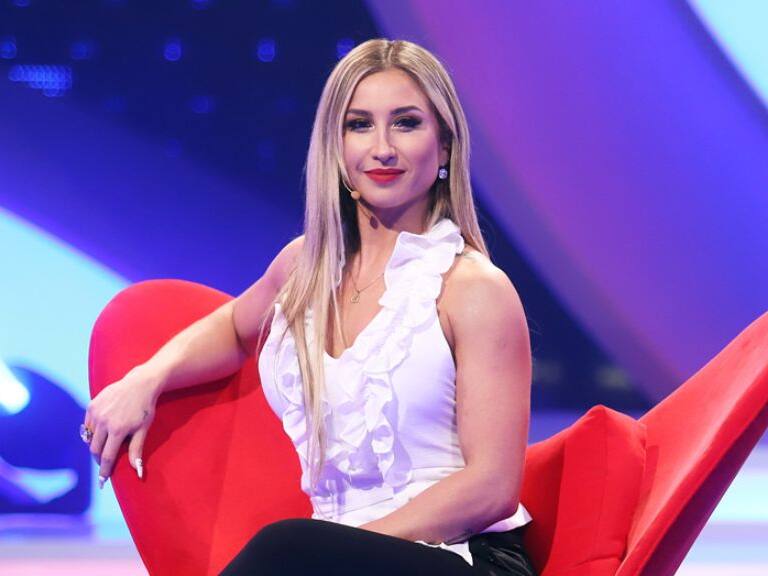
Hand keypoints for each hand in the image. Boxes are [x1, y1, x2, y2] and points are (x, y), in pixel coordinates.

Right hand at [84, 365, 160, 485]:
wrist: (140, 384)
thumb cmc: (144, 408)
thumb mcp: (143, 429)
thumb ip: (137, 450)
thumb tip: (138, 472)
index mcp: (118, 430)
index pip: (107, 457)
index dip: (104, 470)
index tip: (102, 481)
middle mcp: (104, 422)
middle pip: (95, 449)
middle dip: (99, 459)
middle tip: (105, 462)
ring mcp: (96, 413)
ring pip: (89, 437)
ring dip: (95, 444)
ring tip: (105, 445)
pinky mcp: (91, 405)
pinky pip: (87, 425)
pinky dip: (92, 431)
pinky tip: (101, 431)